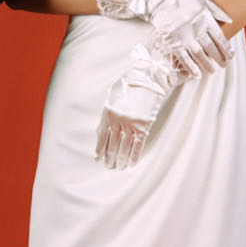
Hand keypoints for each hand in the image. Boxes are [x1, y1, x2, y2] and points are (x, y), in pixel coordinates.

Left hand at [95, 42, 180, 169]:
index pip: (102, 137)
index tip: (98, 159)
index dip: (100, 150)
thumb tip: (99, 131)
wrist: (147, 79)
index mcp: (107, 113)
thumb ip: (105, 115)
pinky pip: (138, 145)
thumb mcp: (111, 97)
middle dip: (109, 158)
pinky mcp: (143, 126)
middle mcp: (117, 121)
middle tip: (108, 167)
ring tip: (118, 167)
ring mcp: (131, 124)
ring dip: (120, 160)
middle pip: (112, 145)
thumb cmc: (128, 85)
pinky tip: (131, 164)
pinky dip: (134, 156)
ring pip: (124, 148)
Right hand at [96, 0, 231, 77]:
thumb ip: (216, 11)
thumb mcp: (202, 0)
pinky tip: (196, 74)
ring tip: (212, 71)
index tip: (230, 55)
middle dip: (219, 58)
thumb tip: (231, 20)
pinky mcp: (173, 41)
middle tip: (223, 65)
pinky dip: (190, 67)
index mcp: (205, 18)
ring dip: (206, 64)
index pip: (219, 36)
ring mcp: (184, 36)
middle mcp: (197, 28)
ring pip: (199, 54)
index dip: (226, 47)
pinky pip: (183, 57)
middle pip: (211, 47)